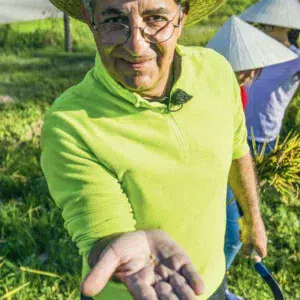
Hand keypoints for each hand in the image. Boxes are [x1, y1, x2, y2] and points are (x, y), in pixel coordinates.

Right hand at [81, 230, 204, 298]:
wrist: (141, 236)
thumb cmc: (125, 247)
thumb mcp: (111, 256)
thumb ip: (100, 272)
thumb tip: (84, 290)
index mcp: (138, 283)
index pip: (144, 296)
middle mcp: (156, 282)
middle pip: (165, 296)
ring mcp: (170, 272)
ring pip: (179, 287)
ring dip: (186, 296)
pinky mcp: (180, 261)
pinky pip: (188, 272)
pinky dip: (194, 279)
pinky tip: (200, 288)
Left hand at [238, 216, 267, 258]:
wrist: (251, 216)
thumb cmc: (249, 231)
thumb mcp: (245, 243)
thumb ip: (246, 251)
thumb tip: (246, 256)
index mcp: (262, 246)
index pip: (262, 255)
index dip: (256, 256)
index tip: (249, 255)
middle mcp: (263, 240)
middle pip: (255, 247)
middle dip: (247, 245)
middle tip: (242, 241)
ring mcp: (261, 233)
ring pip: (251, 239)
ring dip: (245, 237)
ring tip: (241, 233)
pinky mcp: (257, 228)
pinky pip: (251, 232)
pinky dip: (246, 231)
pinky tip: (242, 227)